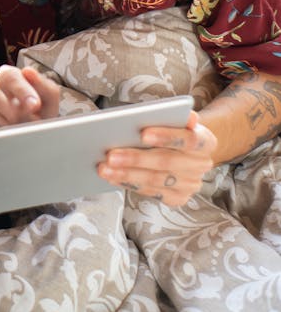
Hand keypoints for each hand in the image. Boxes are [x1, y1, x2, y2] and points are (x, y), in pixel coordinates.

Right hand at [0, 66, 59, 131]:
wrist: (33, 129)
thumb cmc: (41, 110)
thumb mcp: (49, 98)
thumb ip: (44, 85)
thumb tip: (28, 72)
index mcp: (7, 74)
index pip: (10, 77)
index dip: (23, 92)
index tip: (35, 105)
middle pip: (0, 100)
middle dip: (18, 114)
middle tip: (31, 120)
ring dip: (10, 126)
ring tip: (20, 126)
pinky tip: (8, 132)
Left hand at [98, 109, 215, 205]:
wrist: (186, 150)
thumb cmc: (174, 129)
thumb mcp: (176, 118)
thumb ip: (171, 114)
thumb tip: (167, 113)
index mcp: (206, 141)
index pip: (189, 139)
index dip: (166, 136)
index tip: (142, 133)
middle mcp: (201, 165)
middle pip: (167, 162)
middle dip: (136, 158)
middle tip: (110, 155)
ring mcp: (190, 184)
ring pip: (156, 180)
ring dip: (127, 174)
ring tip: (104, 168)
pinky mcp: (178, 198)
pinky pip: (151, 192)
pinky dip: (129, 184)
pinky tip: (113, 178)